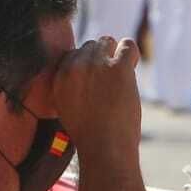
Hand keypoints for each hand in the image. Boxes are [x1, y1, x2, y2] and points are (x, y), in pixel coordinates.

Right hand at [33, 35, 141, 164]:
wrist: (104, 148)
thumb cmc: (91, 137)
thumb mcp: (68, 110)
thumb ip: (72, 88)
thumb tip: (89, 75)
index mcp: (59, 77)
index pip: (73, 55)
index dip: (88, 68)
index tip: (96, 83)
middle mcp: (74, 66)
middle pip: (90, 47)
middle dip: (101, 60)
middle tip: (110, 84)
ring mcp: (95, 64)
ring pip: (107, 42)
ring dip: (115, 56)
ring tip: (120, 79)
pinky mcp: (117, 67)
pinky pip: (128, 45)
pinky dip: (131, 54)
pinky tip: (131, 68)